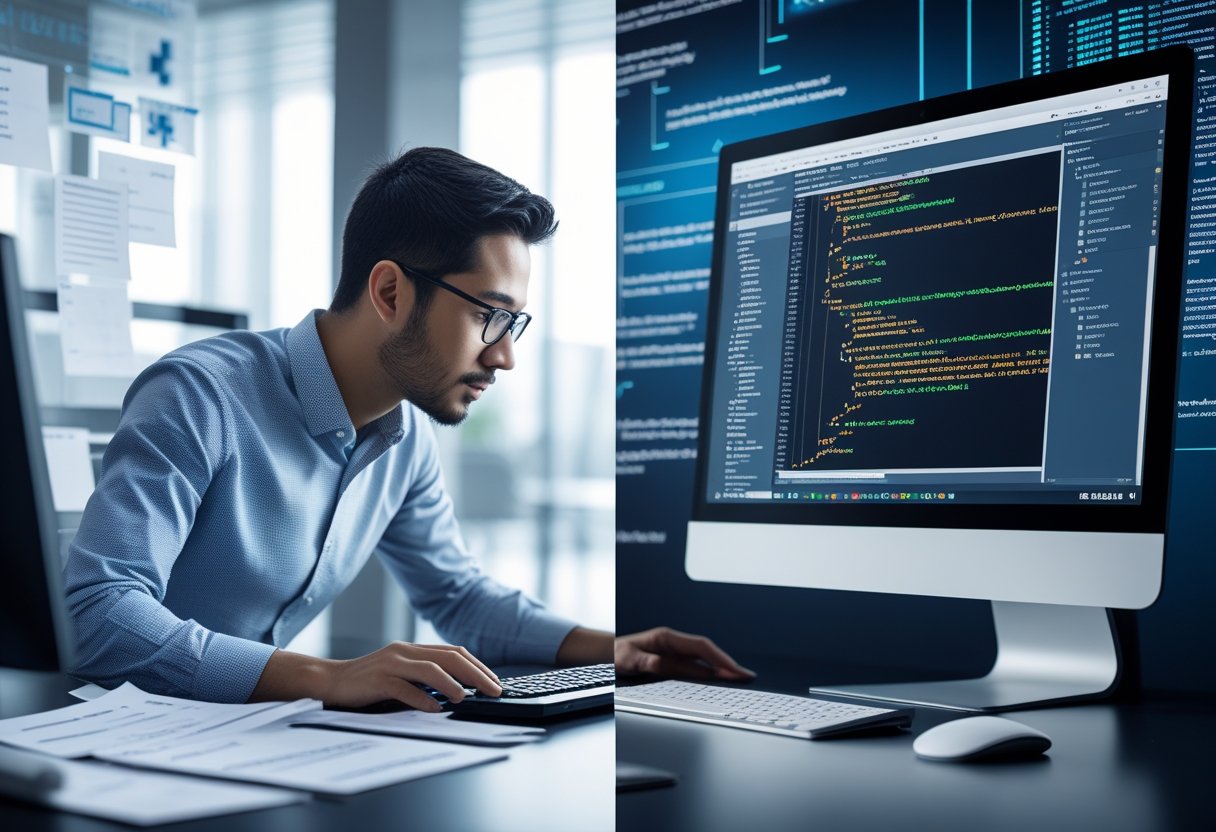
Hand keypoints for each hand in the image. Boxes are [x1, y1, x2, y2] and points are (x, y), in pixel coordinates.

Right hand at [252, 642, 502, 710]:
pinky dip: (422, 698)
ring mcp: (391, 663)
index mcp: (413, 648)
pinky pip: (404, 688)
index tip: (494, 682)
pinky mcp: (377, 679)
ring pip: (430, 669)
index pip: (454, 652)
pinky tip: (436, 708)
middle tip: (494, 691)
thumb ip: (424, 677)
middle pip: (449, 658)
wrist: (330, 681)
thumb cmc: (369, 682)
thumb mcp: (401, 674)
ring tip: (467, 698)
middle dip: (476, 674)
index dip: (478, 666)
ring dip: (453, 684)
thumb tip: (460, 690)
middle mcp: (405, 651)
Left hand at [614, 627, 754, 680]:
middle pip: (707, 652)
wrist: (608, 654)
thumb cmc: (617, 655)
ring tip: (739, 679)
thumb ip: (647, 663)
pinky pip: (697, 665)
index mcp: (666, 637)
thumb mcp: (628, 660)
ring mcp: (675, 650)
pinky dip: (710, 672)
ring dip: (721, 668)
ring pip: (704, 659)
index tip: (733, 669)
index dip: (719, 658)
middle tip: (746, 676)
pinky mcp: (674, 660)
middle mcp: (674, 642)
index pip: (700, 646)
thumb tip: (663, 666)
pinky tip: (720, 680)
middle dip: (727, 663)